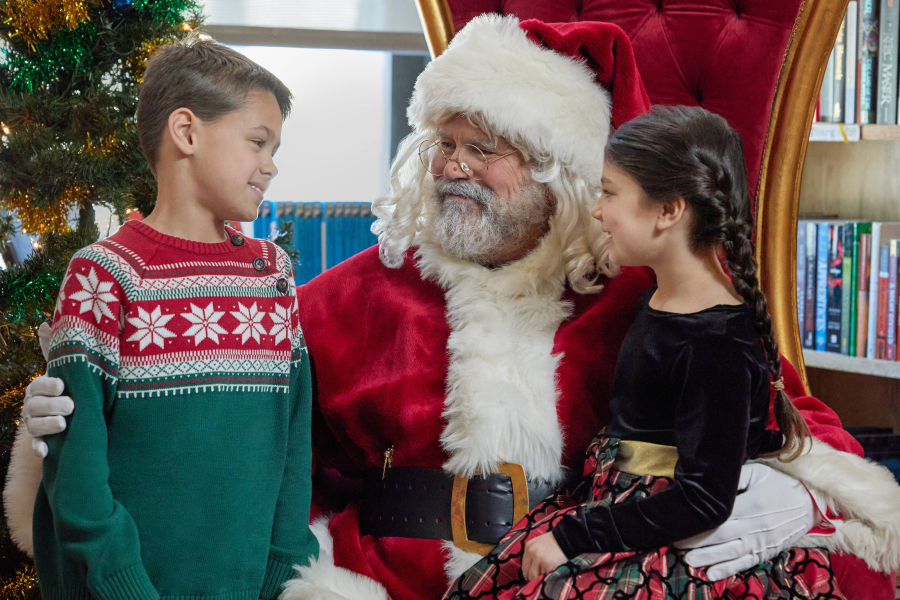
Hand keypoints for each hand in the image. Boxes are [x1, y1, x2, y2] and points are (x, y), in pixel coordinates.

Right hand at [23, 323, 72, 457]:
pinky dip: (39, 449)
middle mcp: (33, 406)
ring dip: (47, 425)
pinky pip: (36, 446)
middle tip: (71, 405)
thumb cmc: (71, 386)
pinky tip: (45, 452)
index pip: (37, 385)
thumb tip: (45, 323)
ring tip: (65, 423)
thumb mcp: (66, 368)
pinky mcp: (42, 441)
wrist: (79, 412)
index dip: (48, 386)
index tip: (62, 385)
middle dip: (51, 405)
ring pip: (33, 426)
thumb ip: (56, 349)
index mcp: (38, 387)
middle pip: (34, 406)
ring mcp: (35, 424)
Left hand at [522, 532, 567, 580]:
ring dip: (539, 579)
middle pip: (527, 572)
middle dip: (532, 578)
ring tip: (545, 577)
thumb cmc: (555, 542)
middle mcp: (531, 552)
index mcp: (529, 546)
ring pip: (534, 576)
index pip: (524, 565)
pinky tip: (551, 574)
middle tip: (538, 580)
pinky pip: (544, 576)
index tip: (532, 577)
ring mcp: (539, 558)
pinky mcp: (547, 563)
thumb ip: (533, 555)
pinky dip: (547, 577)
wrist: (567, 538)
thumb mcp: (539, 544)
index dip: (528, 573)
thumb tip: (530, 571)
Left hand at [674, 462, 814, 580]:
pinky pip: (745, 564)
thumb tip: (711, 484)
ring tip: (688, 561)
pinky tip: (712, 574)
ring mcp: (761, 542)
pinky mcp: (766, 552)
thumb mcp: (758, 472)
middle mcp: (755, 526)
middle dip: (696, 542)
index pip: (718, 517)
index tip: (679, 525)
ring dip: (708, 559)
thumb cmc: (780, 484)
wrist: (812, 502)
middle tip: (675, 545)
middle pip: (720, 537)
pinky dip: (728, 570)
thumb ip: (734, 480)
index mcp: (751, 505)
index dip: (698, 523)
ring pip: (730, 553)